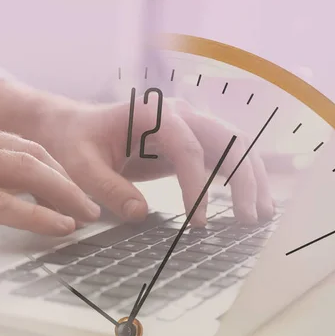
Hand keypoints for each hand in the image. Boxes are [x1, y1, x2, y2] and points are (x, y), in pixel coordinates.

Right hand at [0, 118, 100, 244]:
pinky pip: (1, 203)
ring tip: (85, 213)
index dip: (49, 163)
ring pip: (23, 171)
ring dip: (62, 193)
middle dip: (66, 176)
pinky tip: (58, 226)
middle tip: (90, 199)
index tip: (69, 182)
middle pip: (29, 151)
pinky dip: (37, 214)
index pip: (16, 142)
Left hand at [30, 96, 273, 225]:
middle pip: (225, 140)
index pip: (187, 148)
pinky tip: (250, 202)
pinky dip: (240, 177)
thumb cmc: (75, 142)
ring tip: (261, 214)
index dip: (197, 185)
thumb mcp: (81, 166)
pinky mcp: (189, 141)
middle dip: (242, 179)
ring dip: (251, 177)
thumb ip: (108, 188)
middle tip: (247, 220)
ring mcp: (187, 124)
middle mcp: (177, 113)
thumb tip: (142, 214)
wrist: (73, 127)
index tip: (199, 222)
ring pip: (234, 145)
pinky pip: (223, 155)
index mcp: (151, 114)